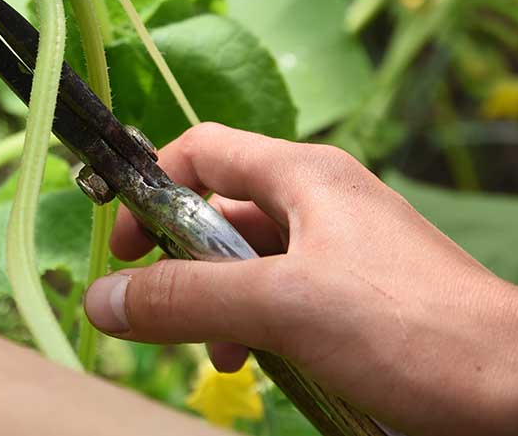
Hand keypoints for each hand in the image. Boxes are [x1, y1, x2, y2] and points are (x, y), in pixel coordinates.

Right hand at [84, 122, 517, 435]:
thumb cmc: (414, 330)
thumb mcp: (282, 308)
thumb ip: (186, 300)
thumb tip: (103, 299)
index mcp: (303, 176)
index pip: (201, 150)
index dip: (153, 188)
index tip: (126, 246)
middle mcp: (321, 202)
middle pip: (220, 211)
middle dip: (184, 264)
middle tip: (162, 311)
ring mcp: (344, 251)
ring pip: (252, 263)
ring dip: (219, 305)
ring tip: (218, 356)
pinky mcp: (361, 297)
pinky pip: (287, 298)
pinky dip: (259, 328)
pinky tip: (260, 367)